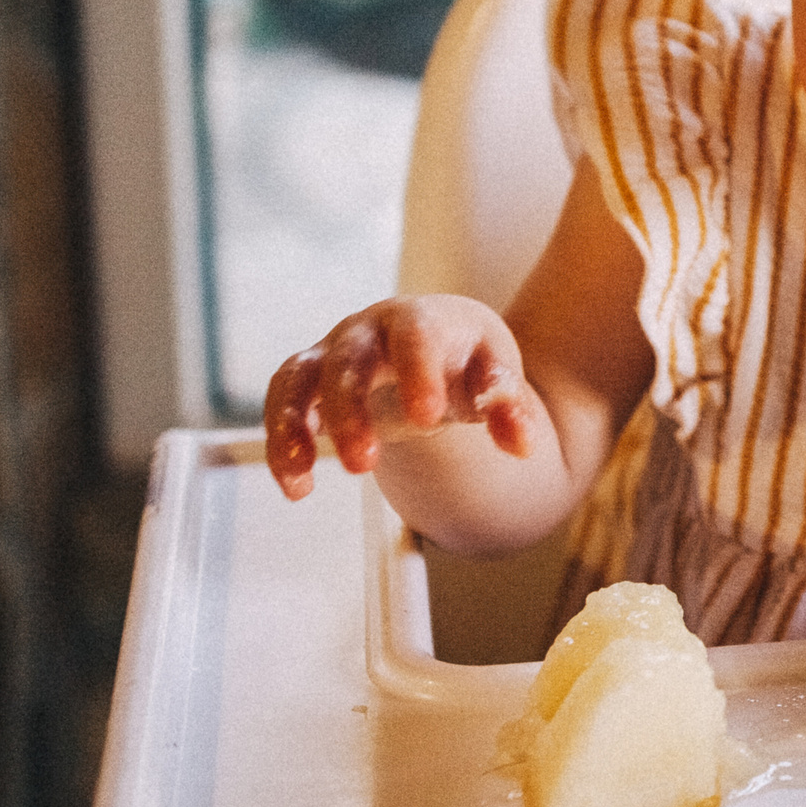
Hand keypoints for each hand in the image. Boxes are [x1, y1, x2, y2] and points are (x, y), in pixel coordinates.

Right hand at [262, 294, 548, 499]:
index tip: (427, 419)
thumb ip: (509, 407)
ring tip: (302, 483)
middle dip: (350, 412)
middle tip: (362, 466)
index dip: (418, 373)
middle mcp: (369, 329)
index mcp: (422, 319)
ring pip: (301, 378)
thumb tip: (523, 446)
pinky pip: (283, 400)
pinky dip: (282, 440)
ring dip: (293, 427)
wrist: (438, 342)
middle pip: (349, 359)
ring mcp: (334, 350)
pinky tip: (296, 487)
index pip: (416, 335)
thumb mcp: (495, 375)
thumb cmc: (468, 359)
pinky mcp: (310, 376)